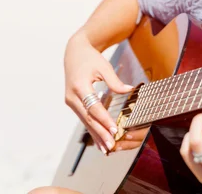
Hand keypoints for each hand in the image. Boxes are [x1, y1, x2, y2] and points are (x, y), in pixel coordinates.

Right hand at [63, 32, 132, 153]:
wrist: (74, 53)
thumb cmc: (90, 58)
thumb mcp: (104, 66)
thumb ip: (115, 81)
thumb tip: (130, 91)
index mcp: (79, 86)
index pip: (93, 107)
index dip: (104, 119)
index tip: (114, 130)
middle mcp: (72, 97)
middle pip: (88, 118)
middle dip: (100, 133)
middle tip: (110, 146)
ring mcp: (71, 101)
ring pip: (85, 121)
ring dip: (96, 135)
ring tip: (106, 149)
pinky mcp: (73, 103)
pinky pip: (84, 118)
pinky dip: (92, 129)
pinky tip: (98, 141)